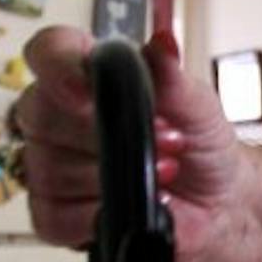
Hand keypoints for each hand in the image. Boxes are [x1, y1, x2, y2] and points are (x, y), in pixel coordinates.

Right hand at [13, 27, 244, 261]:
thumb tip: (162, 46)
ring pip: (53, 168)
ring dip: (115, 176)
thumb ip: (173, 78)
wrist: (217, 203)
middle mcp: (59, 116)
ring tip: (159, 174)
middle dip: (107, 133)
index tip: (86, 90)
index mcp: (87, 74)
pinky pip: (54, 215)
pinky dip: (97, 215)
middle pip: (43, 114)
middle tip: (161, 140)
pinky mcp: (52, 212)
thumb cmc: (200, 146)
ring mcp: (50, 164)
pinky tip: (129, 206)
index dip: (58, 67)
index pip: (49, 52)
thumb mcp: (198, 106)